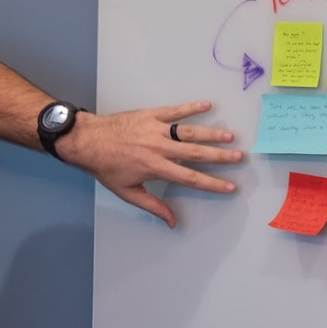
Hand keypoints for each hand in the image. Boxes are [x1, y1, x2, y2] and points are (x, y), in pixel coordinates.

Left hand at [56, 101, 240, 226]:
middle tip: (239, 157)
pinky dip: (191, 107)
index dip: (212, 184)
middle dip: (220, 156)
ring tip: (229, 135)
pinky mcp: (150, 114)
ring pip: (189, 131)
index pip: (191, 178)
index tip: (229, 186)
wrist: (88, 141)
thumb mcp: (128, 192)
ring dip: (211, 133)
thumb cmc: (106, 167)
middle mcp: (159, 148)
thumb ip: (153, 206)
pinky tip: (207, 105)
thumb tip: (172, 222)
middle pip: (196, 153)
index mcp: (155, 168)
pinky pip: (174, 111)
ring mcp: (155, 129)